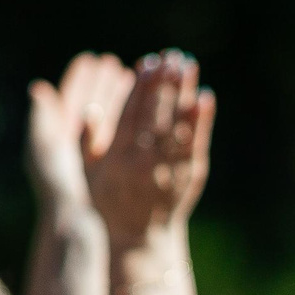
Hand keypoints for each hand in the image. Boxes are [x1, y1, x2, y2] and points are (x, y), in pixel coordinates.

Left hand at [26, 52, 132, 214]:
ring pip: (113, 121)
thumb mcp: (46, 149)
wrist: (78, 225)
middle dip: (106, 84)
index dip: (81, 80)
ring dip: (125, 100)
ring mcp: (98, 158)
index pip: (70, 100)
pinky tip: (148, 111)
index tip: (91, 60)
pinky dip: (136, 123)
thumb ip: (43, 119)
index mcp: (59, 137)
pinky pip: (126, 139)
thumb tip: (39, 89)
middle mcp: (78, 146)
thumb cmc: (60, 189)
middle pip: (93, 105)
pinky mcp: (114, 169)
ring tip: (139, 80)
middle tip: (116, 65)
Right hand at [88, 50, 214, 245]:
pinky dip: (202, 120)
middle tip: (171, 55)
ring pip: (178, 126)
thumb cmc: (110, 201)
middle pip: (156, 115)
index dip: (140, 87)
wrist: (140, 238)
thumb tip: (89, 109)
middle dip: (164, 83)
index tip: (147, 63)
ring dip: (184, 93)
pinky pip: (197, 144)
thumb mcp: (90, 174)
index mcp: (118, 159)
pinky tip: (205, 97)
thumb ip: (90, 142)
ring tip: (188, 64)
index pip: (130, 115)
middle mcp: (144, 163)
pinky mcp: (189, 176)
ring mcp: (169, 170)